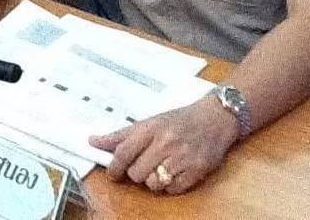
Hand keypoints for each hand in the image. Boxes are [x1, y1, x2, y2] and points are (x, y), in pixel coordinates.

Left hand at [90, 98, 239, 194]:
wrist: (214, 118)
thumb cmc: (180, 119)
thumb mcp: (150, 121)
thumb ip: (122, 135)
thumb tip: (94, 141)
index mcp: (151, 128)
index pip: (124, 152)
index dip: (113, 166)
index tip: (112, 172)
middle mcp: (165, 142)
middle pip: (136, 172)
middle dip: (136, 172)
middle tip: (143, 164)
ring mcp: (181, 158)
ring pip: (153, 184)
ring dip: (153, 180)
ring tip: (161, 166)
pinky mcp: (195, 171)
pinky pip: (172, 190)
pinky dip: (170, 185)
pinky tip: (174, 171)